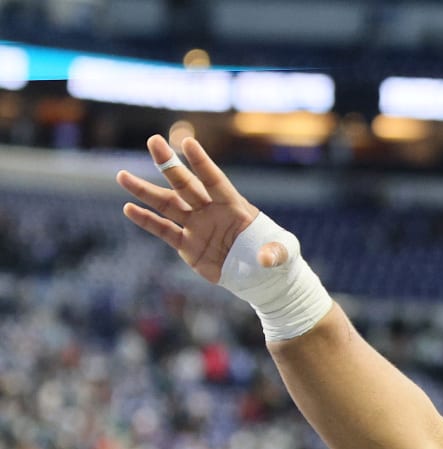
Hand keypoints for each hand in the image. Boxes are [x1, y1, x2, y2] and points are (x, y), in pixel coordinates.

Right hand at [117, 135, 261, 284]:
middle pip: (186, 185)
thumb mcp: (283, 255)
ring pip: (168, 204)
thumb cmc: (276, 258)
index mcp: (234, 207)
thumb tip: (266, 259)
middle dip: (170, 165)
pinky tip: (129, 208)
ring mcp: (197, 227)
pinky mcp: (187, 245)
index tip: (189, 143)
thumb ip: (275, 253)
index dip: (203, 164)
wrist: (260, 276)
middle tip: (154, 142)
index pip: (215, 181)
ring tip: (122, 176)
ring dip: (146, 191)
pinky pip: (164, 230)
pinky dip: (147, 220)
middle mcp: (211, 211)